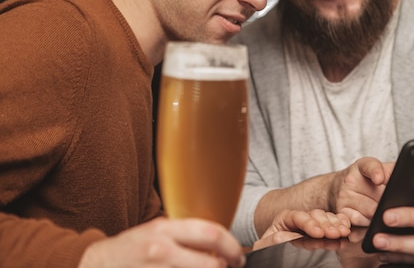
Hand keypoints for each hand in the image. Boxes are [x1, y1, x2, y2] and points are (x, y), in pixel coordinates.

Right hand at [78, 217, 245, 267]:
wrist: (95, 264)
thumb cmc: (130, 248)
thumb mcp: (156, 232)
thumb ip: (184, 235)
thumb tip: (218, 244)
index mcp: (165, 229)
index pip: (211, 234)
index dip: (231, 247)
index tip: (237, 256)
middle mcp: (161, 250)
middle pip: (210, 264)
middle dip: (224, 267)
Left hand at [254, 209, 350, 249]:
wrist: (275, 254)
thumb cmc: (270, 247)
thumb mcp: (264, 244)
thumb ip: (271, 240)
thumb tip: (283, 236)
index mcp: (286, 218)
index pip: (299, 216)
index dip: (310, 223)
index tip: (318, 233)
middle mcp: (302, 218)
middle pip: (316, 216)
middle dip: (327, 225)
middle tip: (335, 233)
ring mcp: (314, 223)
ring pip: (327, 219)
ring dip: (336, 225)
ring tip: (343, 233)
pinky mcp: (323, 231)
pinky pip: (333, 224)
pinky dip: (341, 225)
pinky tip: (346, 229)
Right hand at [332, 157, 392, 226]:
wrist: (335, 188)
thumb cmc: (363, 180)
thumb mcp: (376, 169)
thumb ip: (392, 170)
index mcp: (362, 166)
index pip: (369, 166)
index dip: (376, 172)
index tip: (380, 179)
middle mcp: (350, 180)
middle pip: (376, 197)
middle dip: (389, 203)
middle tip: (400, 207)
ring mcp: (344, 197)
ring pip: (370, 213)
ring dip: (382, 216)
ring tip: (389, 215)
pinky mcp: (341, 213)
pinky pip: (360, 224)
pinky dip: (370, 226)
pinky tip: (376, 224)